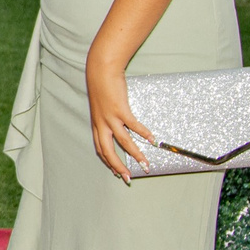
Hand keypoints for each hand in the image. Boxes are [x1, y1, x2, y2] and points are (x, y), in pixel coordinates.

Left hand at [86, 59, 154, 181]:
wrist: (100, 72)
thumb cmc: (102, 88)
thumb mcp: (101, 107)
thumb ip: (107, 118)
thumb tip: (117, 125)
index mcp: (97, 126)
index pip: (101, 150)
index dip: (109, 162)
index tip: (118, 172)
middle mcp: (102, 125)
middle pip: (109, 152)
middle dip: (119, 167)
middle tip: (129, 178)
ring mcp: (110, 118)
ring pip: (124, 142)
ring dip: (136, 154)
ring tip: (145, 164)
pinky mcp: (120, 110)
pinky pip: (133, 126)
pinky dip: (143, 133)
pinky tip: (152, 140)